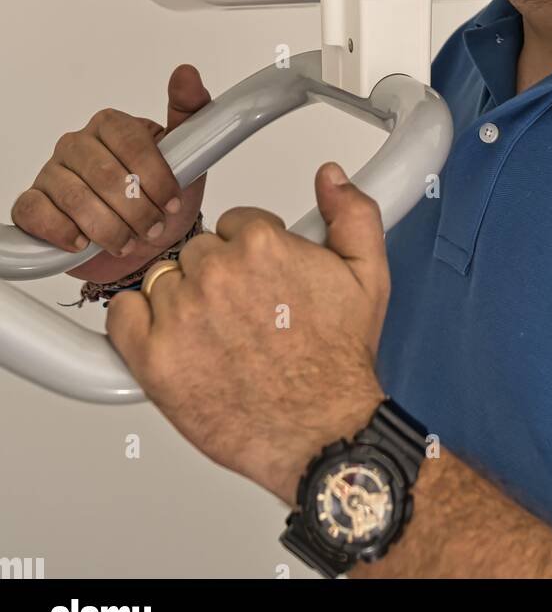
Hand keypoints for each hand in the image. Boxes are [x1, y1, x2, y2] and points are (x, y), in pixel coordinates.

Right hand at [10, 65, 210, 282]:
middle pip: (104, 174)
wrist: (144, 245)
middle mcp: (77, 144)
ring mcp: (52, 172)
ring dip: (108, 229)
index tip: (172, 202)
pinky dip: (63, 232)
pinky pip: (37, 213)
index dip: (155, 177)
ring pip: (74, 198)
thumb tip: (185, 72)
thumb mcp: (187, 156)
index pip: (130, 142)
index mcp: (111, 126)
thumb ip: (190, 111)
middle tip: (153, 229)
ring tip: (128, 242)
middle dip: (136, 210)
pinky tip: (84, 243)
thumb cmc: (161, 198)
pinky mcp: (33, 204)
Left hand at [105, 164, 388, 505]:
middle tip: (241, 313)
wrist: (321, 433)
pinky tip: (168, 337)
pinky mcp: (154, 358)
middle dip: (217, 276)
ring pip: (163, 280)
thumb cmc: (339, 363)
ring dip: (182, 301)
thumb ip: (353, 214)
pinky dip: (136, 322)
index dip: (249, 253)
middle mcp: (217, 275)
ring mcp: (182, 315)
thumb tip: (332, 179)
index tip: (259, 280)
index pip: (234, 223)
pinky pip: (123, 314)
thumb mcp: (368, 276)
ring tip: (215, 334)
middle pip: (198, 251)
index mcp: (261, 245)